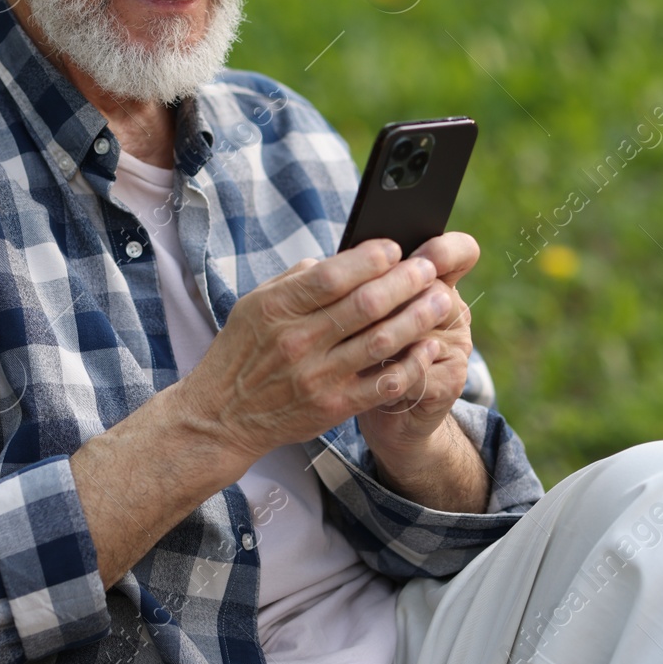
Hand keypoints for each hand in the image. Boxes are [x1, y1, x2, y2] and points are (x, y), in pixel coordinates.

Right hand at [175, 237, 460, 470]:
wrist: (221, 415)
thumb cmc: (242, 351)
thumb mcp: (254, 304)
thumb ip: (298, 279)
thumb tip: (346, 259)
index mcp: (277, 308)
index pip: (333, 275)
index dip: (371, 258)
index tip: (394, 248)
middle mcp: (298, 341)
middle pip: (366, 304)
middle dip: (406, 281)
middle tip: (428, 268)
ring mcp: (317, 377)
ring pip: (382, 340)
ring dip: (418, 317)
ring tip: (440, 299)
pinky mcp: (334, 407)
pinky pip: (384, 383)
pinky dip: (412, 363)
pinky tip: (427, 346)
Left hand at [355, 232, 477, 460]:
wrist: (390, 413)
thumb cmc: (366, 350)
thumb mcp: (365, 313)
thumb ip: (359, 286)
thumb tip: (327, 265)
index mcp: (437, 284)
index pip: (461, 252)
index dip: (445, 250)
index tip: (414, 253)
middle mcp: (453, 312)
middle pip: (433, 290)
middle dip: (389, 296)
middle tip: (351, 303)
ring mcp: (457, 347)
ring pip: (422, 331)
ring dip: (381, 334)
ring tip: (346, 339)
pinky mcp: (451, 382)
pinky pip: (417, 372)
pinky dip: (385, 372)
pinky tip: (360, 372)